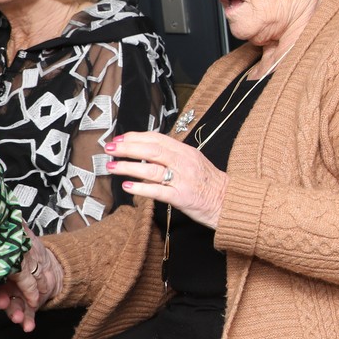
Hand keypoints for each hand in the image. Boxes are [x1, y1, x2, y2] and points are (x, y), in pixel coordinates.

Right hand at [0, 229, 63, 331]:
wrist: (50, 260)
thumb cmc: (31, 248)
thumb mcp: (24, 236)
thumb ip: (18, 230)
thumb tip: (16, 218)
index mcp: (3, 269)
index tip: (0, 299)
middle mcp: (7, 284)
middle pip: (3, 296)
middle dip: (5, 303)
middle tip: (6, 307)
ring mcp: (17, 294)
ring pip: (14, 306)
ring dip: (16, 314)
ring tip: (20, 320)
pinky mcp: (29, 303)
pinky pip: (28, 313)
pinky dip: (29, 320)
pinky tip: (29, 327)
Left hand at [105, 132, 228, 229]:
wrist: (228, 201)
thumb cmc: (209, 183)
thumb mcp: (194, 162)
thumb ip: (173, 156)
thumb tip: (146, 151)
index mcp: (187, 151)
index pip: (158, 139)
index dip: (136, 137)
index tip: (120, 138)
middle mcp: (185, 162)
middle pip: (152, 150)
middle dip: (127, 148)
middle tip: (110, 148)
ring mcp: (183, 179)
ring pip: (152, 169)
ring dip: (128, 167)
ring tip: (111, 166)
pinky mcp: (182, 197)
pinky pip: (158, 191)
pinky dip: (141, 188)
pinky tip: (127, 186)